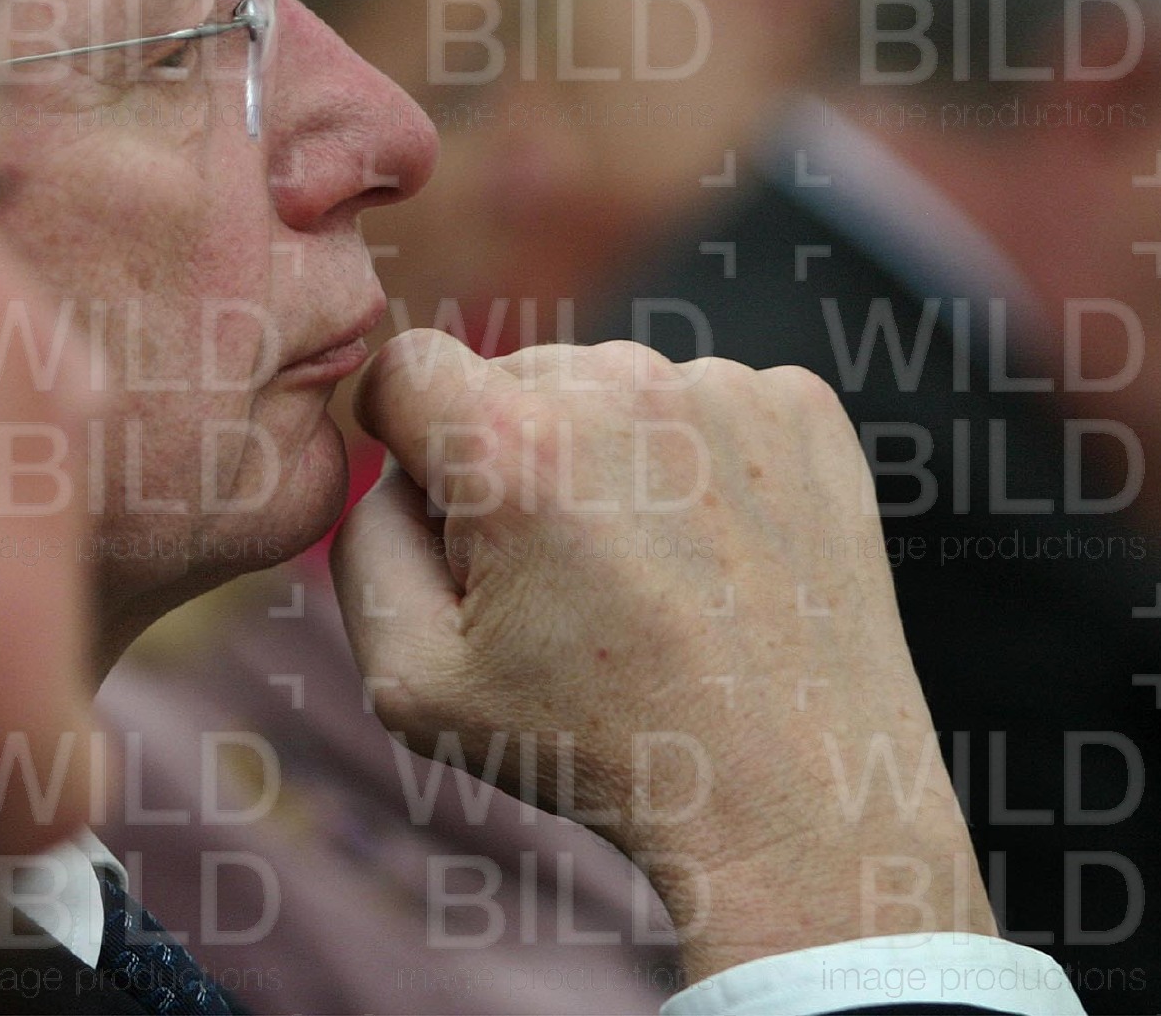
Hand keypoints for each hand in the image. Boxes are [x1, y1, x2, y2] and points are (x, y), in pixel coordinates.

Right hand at [332, 330, 992, 982]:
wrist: (793, 798)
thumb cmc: (601, 745)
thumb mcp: (413, 681)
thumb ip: (360, 544)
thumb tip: (393, 466)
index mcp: (514, 447)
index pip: (406, 362)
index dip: (405, 435)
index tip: (445, 506)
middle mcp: (622, 389)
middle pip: (512, 376)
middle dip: (509, 457)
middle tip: (559, 575)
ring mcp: (725, 391)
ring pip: (608, 386)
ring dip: (605, 455)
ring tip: (646, 570)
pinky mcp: (800, 407)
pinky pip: (700, 400)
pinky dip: (693, 459)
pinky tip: (708, 551)